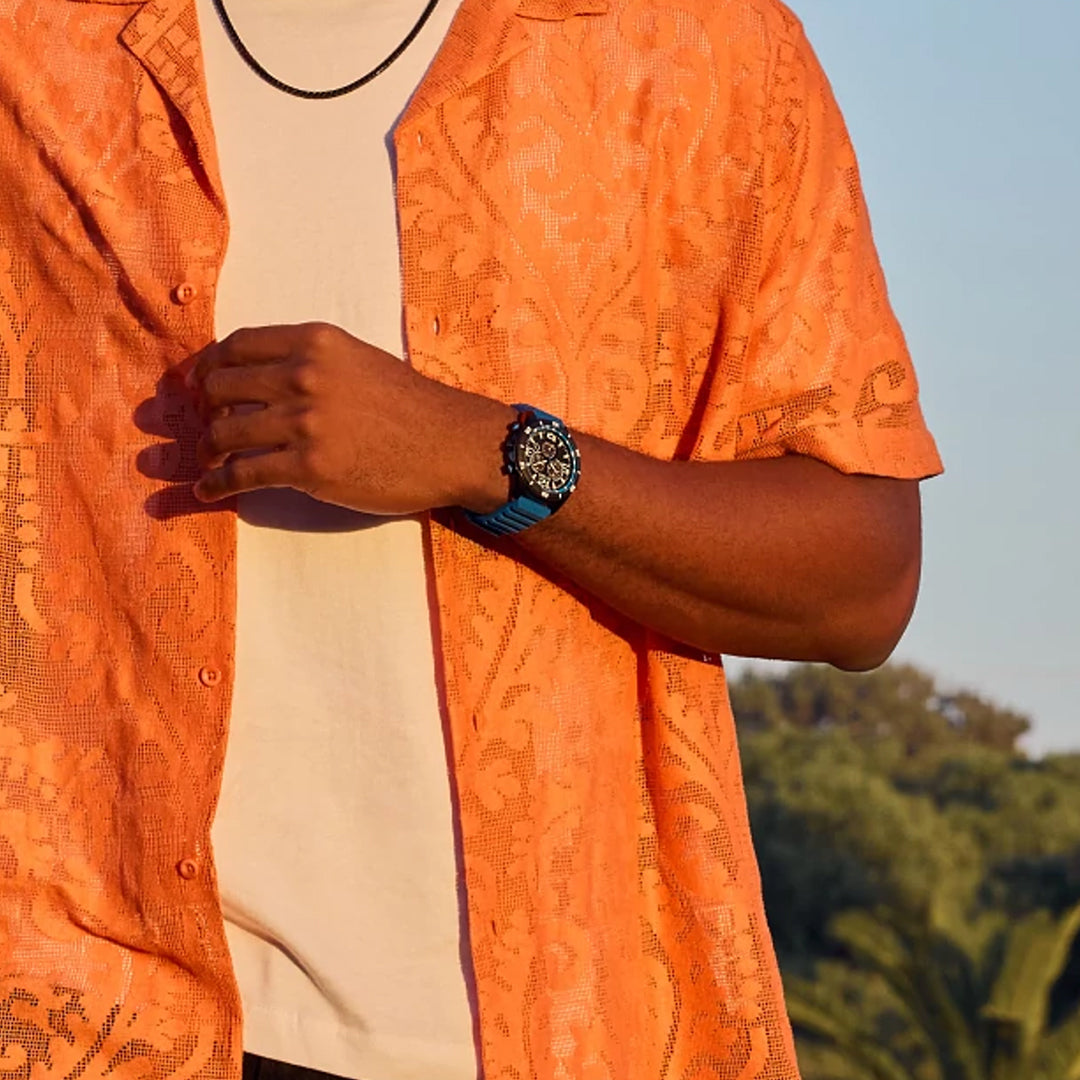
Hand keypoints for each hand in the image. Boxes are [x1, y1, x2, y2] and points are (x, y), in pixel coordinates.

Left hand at [185, 322, 512, 513]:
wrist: (450, 445)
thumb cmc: (412, 405)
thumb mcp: (360, 360)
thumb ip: (313, 361)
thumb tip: (264, 376)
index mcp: (315, 343)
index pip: (238, 345)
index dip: (210, 364)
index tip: (200, 381)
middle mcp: (303, 376)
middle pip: (222, 386)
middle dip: (206, 408)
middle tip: (207, 423)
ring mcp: (304, 423)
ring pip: (225, 432)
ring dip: (208, 448)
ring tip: (208, 459)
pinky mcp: (308, 468)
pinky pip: (242, 474)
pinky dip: (216, 485)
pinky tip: (207, 491)